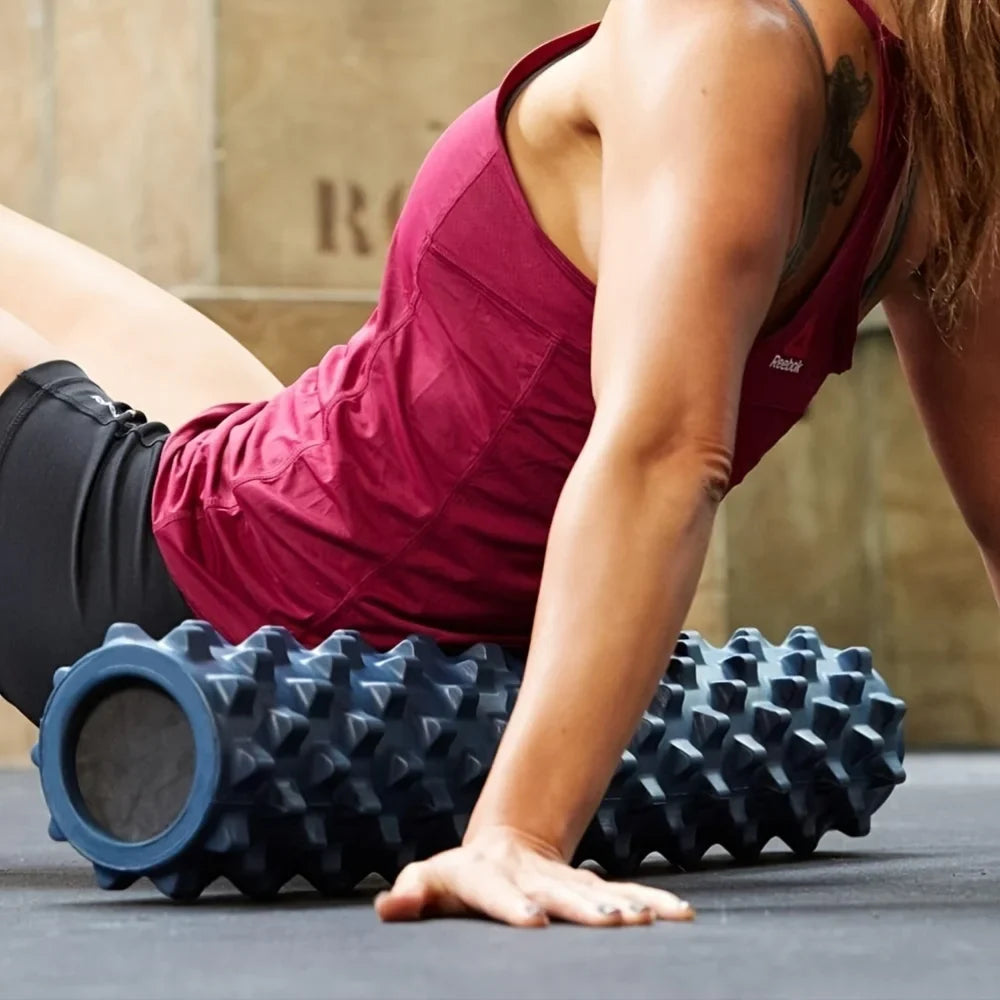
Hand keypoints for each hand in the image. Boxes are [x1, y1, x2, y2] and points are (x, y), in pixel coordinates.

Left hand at [374, 826, 694, 927]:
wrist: (505, 847)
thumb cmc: (459, 877)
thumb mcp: (432, 881)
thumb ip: (413, 892)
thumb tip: (388, 905)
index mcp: (487, 875)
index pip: (496, 891)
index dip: (513, 905)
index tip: (533, 921)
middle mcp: (531, 875)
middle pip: (558, 891)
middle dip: (584, 906)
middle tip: (611, 921)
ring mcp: (563, 879)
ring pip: (598, 890)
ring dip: (626, 903)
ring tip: (650, 920)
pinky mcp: (588, 886)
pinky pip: (625, 892)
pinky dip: (653, 902)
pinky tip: (681, 914)